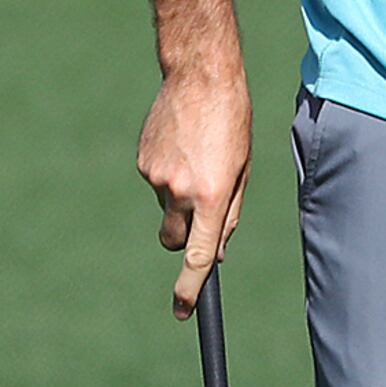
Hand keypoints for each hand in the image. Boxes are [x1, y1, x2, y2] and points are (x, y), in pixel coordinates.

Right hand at [137, 0, 250, 316]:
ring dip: (180, 193)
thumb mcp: (242, 170)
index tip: (182, 311)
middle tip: (201, 206)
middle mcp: (179, 191)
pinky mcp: (142, 161)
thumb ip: (230, 213)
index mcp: (211, 196)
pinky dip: (168, 172)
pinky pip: (156, 181)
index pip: (199, 255)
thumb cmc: (231, 122)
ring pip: (167, 205)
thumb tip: (218, 250)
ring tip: (197, 154)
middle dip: (184, 235)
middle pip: (174, 238)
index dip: (190, 288)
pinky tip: (181, 143)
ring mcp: (155, 176)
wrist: (199, 75)